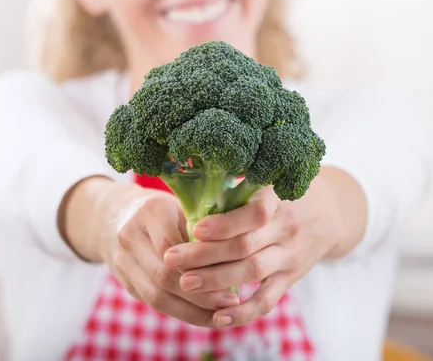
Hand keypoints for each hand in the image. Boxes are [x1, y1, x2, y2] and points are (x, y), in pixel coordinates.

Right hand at [100, 187, 239, 326]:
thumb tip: (235, 259)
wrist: (116, 214)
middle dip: (201, 294)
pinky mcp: (125, 282)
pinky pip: (154, 303)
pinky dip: (181, 312)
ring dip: (192, 311)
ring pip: (157, 296)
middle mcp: (130, 235)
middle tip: (232, 302)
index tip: (231, 276)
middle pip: (164, 275)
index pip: (172, 245)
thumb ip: (203, 228)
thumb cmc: (165, 210)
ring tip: (222, 316)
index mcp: (150, 211)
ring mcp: (122, 261)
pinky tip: (205, 316)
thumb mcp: (183, 206)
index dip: (200, 265)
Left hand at [163, 174, 339, 327]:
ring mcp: (290, 255)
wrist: (330, 214)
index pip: (254, 213)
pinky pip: (267, 300)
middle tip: (172, 260)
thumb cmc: (283, 196)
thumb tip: (192, 200)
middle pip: (245, 246)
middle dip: (205, 255)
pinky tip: (217, 317)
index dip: (224, 223)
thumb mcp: (268, 185)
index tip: (195, 229)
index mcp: (277, 199)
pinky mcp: (291, 278)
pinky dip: (242, 312)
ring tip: (185, 283)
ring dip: (216, 280)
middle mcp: (286, 228)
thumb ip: (239, 193)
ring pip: (252, 272)